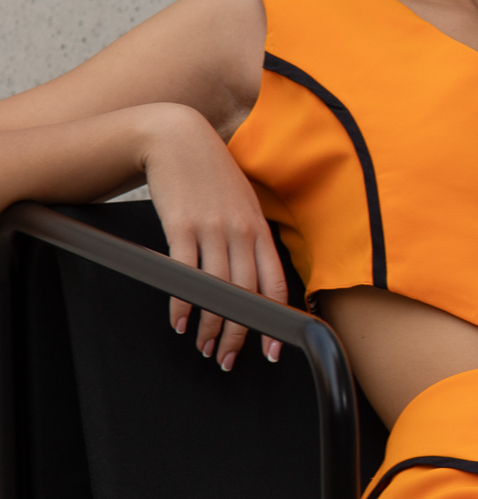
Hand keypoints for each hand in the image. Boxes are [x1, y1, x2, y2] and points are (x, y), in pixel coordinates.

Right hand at [139, 104, 290, 368]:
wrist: (178, 137)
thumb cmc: (211, 174)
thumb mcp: (242, 202)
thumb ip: (252, 236)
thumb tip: (257, 276)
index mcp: (259, 229)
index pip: (275, 284)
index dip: (278, 321)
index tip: (273, 350)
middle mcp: (240, 231)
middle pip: (246, 296)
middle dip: (240, 335)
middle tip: (229, 360)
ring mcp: (212, 229)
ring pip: (217, 290)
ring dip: (211, 326)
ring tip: (204, 347)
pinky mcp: (181, 226)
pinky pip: (184, 274)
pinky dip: (182, 303)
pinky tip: (179, 321)